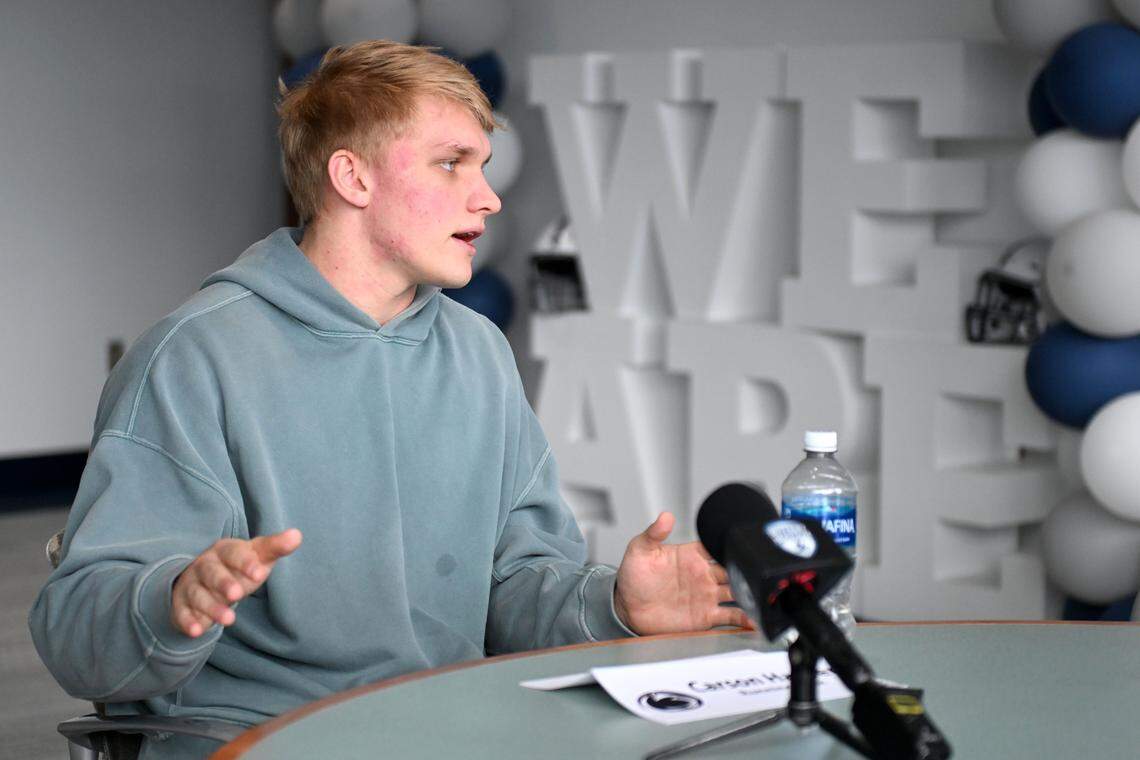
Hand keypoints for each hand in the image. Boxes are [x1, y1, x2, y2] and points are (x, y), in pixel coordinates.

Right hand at [171, 528, 302, 637]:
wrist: (207, 579)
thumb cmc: (239, 567)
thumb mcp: (258, 556)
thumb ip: (275, 547)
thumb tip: (297, 535)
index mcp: (224, 550)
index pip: (234, 553)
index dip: (246, 563)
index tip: (259, 574)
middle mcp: (204, 565)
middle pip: (211, 572)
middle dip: (223, 583)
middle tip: (238, 595)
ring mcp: (191, 584)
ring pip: (198, 594)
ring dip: (211, 607)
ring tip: (229, 620)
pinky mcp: (181, 604)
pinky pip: (181, 612)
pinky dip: (188, 621)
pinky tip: (197, 631)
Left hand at [613, 513, 749, 634]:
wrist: (627, 608)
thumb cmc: (633, 577)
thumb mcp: (639, 550)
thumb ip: (653, 533)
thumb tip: (665, 516)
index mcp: (692, 556)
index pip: (717, 547)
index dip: (732, 546)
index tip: (745, 546)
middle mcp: (704, 574)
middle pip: (733, 569)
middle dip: (746, 570)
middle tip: (758, 573)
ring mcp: (707, 595)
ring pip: (737, 592)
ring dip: (750, 593)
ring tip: (763, 596)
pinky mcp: (705, 616)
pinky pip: (730, 617)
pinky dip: (745, 619)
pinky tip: (755, 620)